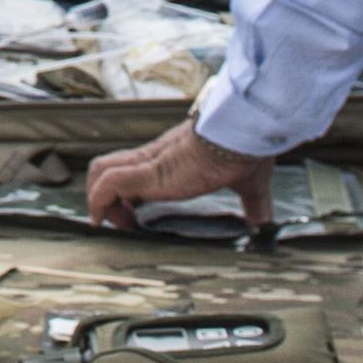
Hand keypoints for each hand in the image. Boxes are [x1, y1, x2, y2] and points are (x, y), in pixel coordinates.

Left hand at [85, 121, 273, 230]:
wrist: (245, 133)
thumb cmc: (248, 149)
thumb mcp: (250, 184)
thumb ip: (254, 206)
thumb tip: (264, 229)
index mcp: (174, 158)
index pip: (137, 170)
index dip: (127, 193)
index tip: (134, 217)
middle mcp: (155, 156)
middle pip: (109, 168)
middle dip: (107, 198)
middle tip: (124, 222)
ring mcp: (149, 162)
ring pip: (101, 171)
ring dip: (100, 200)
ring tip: (115, 223)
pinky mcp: (148, 171)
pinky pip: (108, 183)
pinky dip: (98, 202)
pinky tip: (102, 220)